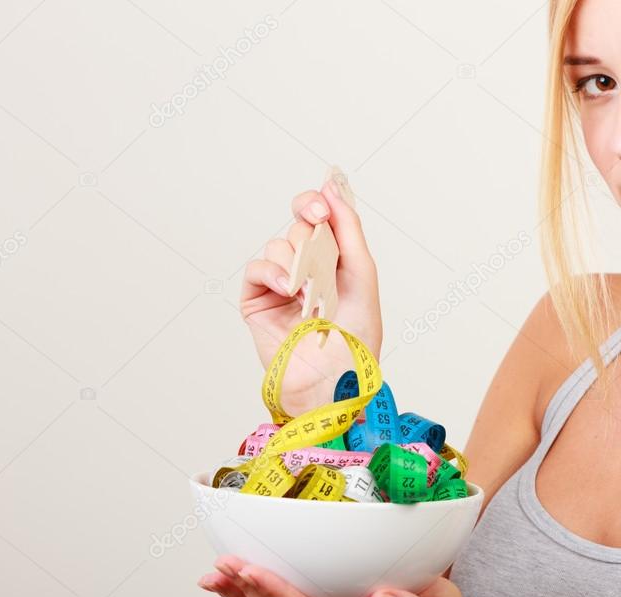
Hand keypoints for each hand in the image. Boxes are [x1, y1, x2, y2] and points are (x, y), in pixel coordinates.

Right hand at [241, 178, 382, 415]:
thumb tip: (332, 189)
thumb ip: (349, 232)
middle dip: (309, 227)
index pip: (321, 218)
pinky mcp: (257, 301)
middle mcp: (308, 271)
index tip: (321, 202)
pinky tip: (288, 290)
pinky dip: (273, 272)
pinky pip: (258, 268)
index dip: (318, 203)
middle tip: (317, 233)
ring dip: (296, 260)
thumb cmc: (355, 340)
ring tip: (308, 290)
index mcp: (337, 264)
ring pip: (279, 244)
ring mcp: (281, 286)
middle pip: (299, 225)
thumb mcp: (363, 277)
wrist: (332, 382)